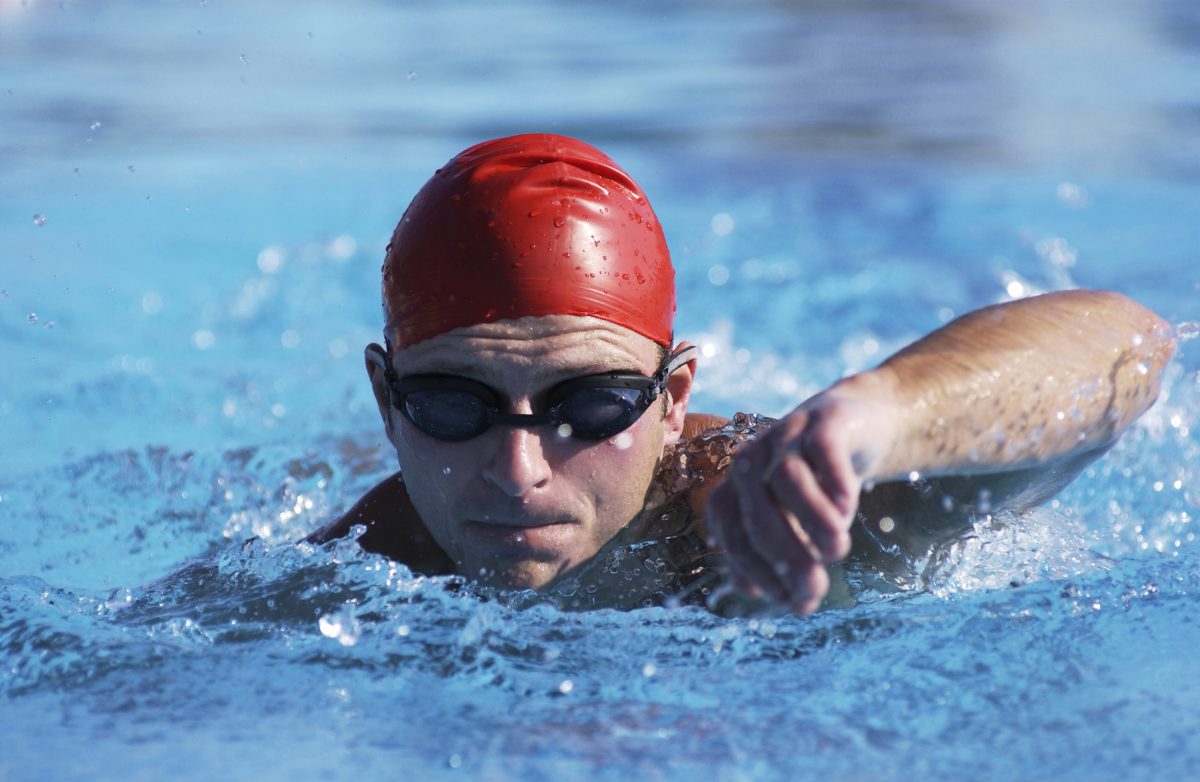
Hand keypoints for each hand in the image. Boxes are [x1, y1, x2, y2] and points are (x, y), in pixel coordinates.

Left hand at [705, 390, 892, 613]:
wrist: (856, 424)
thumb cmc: (819, 484)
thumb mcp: (798, 524)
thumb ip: (788, 559)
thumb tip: (794, 603)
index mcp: (736, 491)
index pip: (735, 537)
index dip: (760, 573)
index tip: (794, 603)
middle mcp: (753, 462)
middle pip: (758, 514)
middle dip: (786, 557)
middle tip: (815, 588)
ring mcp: (787, 436)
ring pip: (786, 478)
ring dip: (811, 520)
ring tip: (837, 549)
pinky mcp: (824, 419)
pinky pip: (821, 447)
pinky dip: (832, 479)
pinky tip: (846, 507)